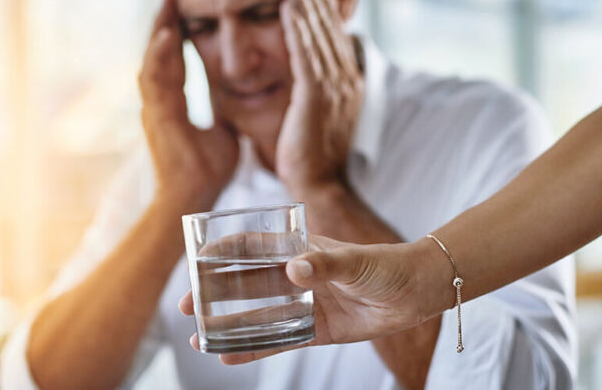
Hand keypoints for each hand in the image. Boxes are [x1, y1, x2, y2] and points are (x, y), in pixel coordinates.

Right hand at [139, 0, 238, 210]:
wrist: (196, 197)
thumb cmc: (208, 170)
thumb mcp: (222, 133)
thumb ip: (223, 113)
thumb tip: (239, 100)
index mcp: (174, 105)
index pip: (175, 62)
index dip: (177, 38)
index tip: (183, 12)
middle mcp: (160, 103)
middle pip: (159, 54)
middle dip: (164, 24)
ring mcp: (156, 109)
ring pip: (152, 60)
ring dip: (158, 31)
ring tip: (167, 4)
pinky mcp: (159, 118)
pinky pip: (156, 80)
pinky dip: (160, 56)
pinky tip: (169, 34)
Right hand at [179, 235, 431, 363]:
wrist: (415, 293)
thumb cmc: (386, 266)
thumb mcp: (355, 261)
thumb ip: (326, 265)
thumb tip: (296, 270)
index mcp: (301, 249)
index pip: (253, 246)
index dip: (224, 250)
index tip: (197, 259)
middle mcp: (296, 275)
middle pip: (246, 282)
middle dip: (215, 292)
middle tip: (186, 305)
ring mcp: (304, 303)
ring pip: (257, 314)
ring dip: (229, 324)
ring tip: (199, 337)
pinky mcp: (315, 330)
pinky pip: (279, 339)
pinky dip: (254, 347)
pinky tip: (229, 356)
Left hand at [275, 0, 363, 191]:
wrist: (319, 185)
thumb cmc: (316, 153)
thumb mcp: (325, 113)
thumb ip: (325, 86)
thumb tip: (319, 68)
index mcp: (350, 83)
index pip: (339, 36)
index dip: (327, 11)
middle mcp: (347, 81)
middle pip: (332, 30)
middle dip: (319, 2)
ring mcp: (334, 89)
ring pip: (320, 38)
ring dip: (309, 7)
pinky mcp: (315, 99)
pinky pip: (306, 56)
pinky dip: (299, 31)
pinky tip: (290, 8)